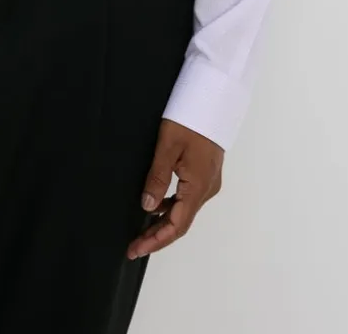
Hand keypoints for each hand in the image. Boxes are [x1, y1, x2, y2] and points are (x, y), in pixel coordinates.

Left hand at [127, 118, 223, 257]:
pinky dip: (172, 207)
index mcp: (199, 186)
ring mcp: (208, 182)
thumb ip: (157, 178)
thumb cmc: (189, 118)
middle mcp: (207, 189)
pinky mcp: (206, 174)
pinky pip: (188, 198)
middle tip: (134, 246)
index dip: (156, 240)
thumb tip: (147, 207)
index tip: (135, 249)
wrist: (213, 98)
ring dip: (164, 223)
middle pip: (181, 222)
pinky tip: (156, 206)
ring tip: (141, 230)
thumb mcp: (168, 146)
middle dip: (157, 236)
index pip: (177, 225)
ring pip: (185, 211)